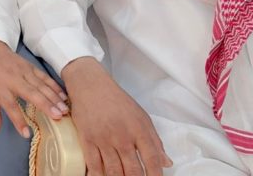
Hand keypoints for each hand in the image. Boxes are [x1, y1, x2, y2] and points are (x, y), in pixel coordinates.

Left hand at [0, 39, 68, 137]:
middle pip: (31, 93)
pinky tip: (63, 96)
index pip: (10, 105)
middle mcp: (13, 78)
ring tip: (64, 110)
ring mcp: (24, 71)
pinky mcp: (31, 66)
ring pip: (42, 85)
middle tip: (58, 117)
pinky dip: (55, 86)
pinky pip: (45, 77)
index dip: (18, 120)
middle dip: (46, 105)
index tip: (26, 133)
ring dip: (54, 98)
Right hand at [62, 57, 171, 175]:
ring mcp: (103, 139)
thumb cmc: (117, 101)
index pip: (152, 159)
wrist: (91, 86)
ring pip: (113, 171)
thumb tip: (166, 163)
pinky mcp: (87, 139)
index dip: (155, 175)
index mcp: (139, 130)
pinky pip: (93, 165)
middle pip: (132, 170)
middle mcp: (122, 136)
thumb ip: (155, 141)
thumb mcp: (142, 117)